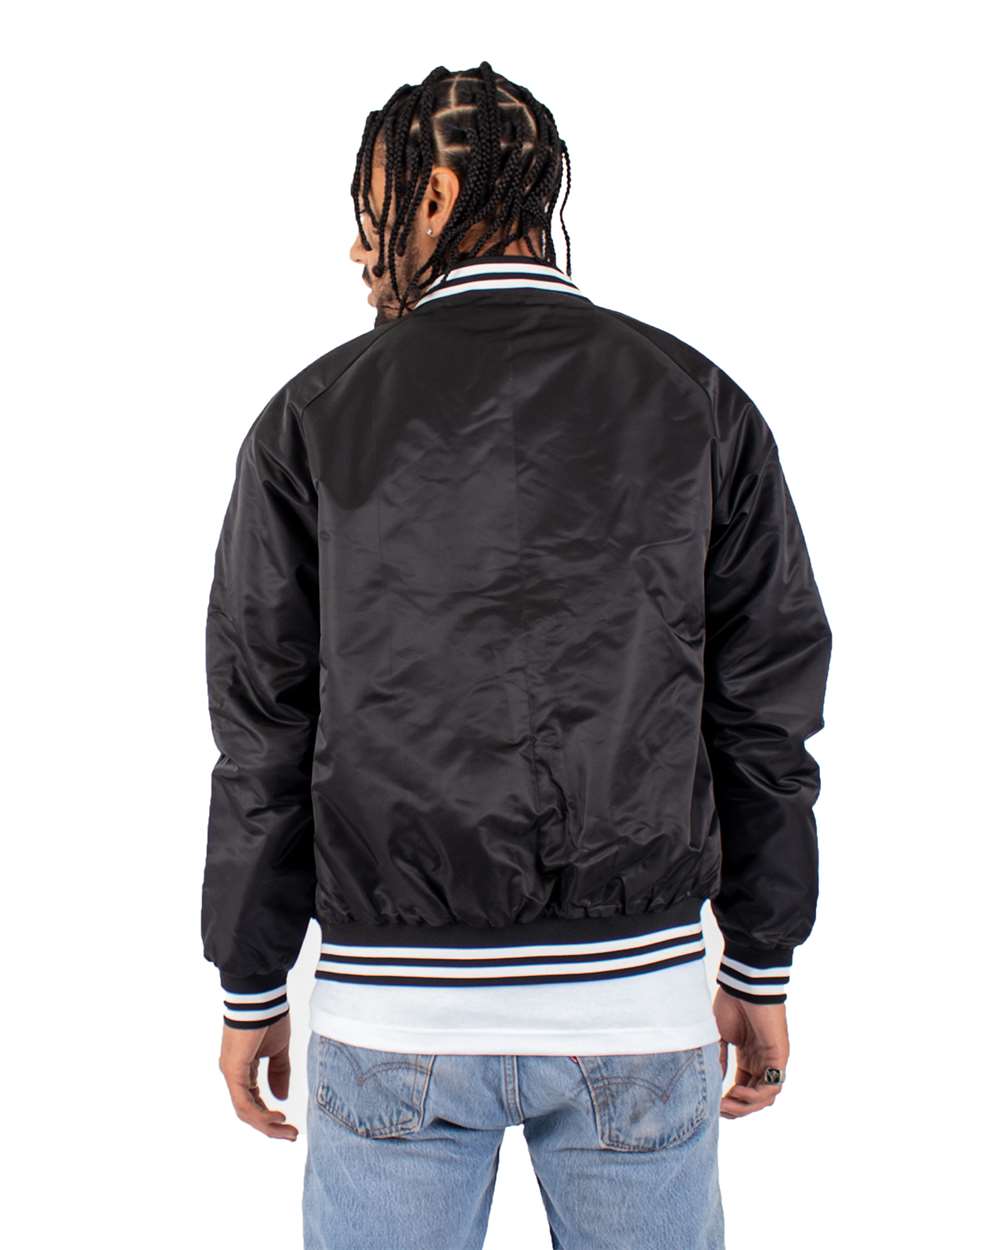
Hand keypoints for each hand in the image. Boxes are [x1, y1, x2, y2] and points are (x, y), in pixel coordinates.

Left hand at [218, 1011, 298, 1139]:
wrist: (260, 998)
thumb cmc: (268, 1017)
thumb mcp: (278, 1050)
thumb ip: (279, 1073)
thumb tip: (281, 1098)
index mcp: (242, 1069)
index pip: (253, 1102)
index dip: (269, 1117)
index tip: (290, 1125)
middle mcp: (233, 1075)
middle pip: (249, 1112)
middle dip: (270, 1127)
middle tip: (291, 1135)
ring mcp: (231, 1074)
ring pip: (246, 1111)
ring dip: (267, 1125)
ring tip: (287, 1131)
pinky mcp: (233, 1071)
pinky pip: (244, 1102)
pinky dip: (260, 1114)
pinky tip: (277, 1118)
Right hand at [713, 987, 789, 1118]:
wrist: (745, 985)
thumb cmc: (731, 1003)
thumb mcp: (719, 1036)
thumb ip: (718, 1059)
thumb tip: (714, 1082)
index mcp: (749, 1058)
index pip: (744, 1090)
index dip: (730, 1101)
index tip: (713, 1105)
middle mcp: (762, 1063)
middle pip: (755, 1100)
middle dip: (737, 1109)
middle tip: (719, 1110)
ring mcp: (772, 1061)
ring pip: (766, 1099)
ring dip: (745, 1107)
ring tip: (726, 1104)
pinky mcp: (780, 1057)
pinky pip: (772, 1087)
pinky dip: (755, 1096)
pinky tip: (737, 1091)